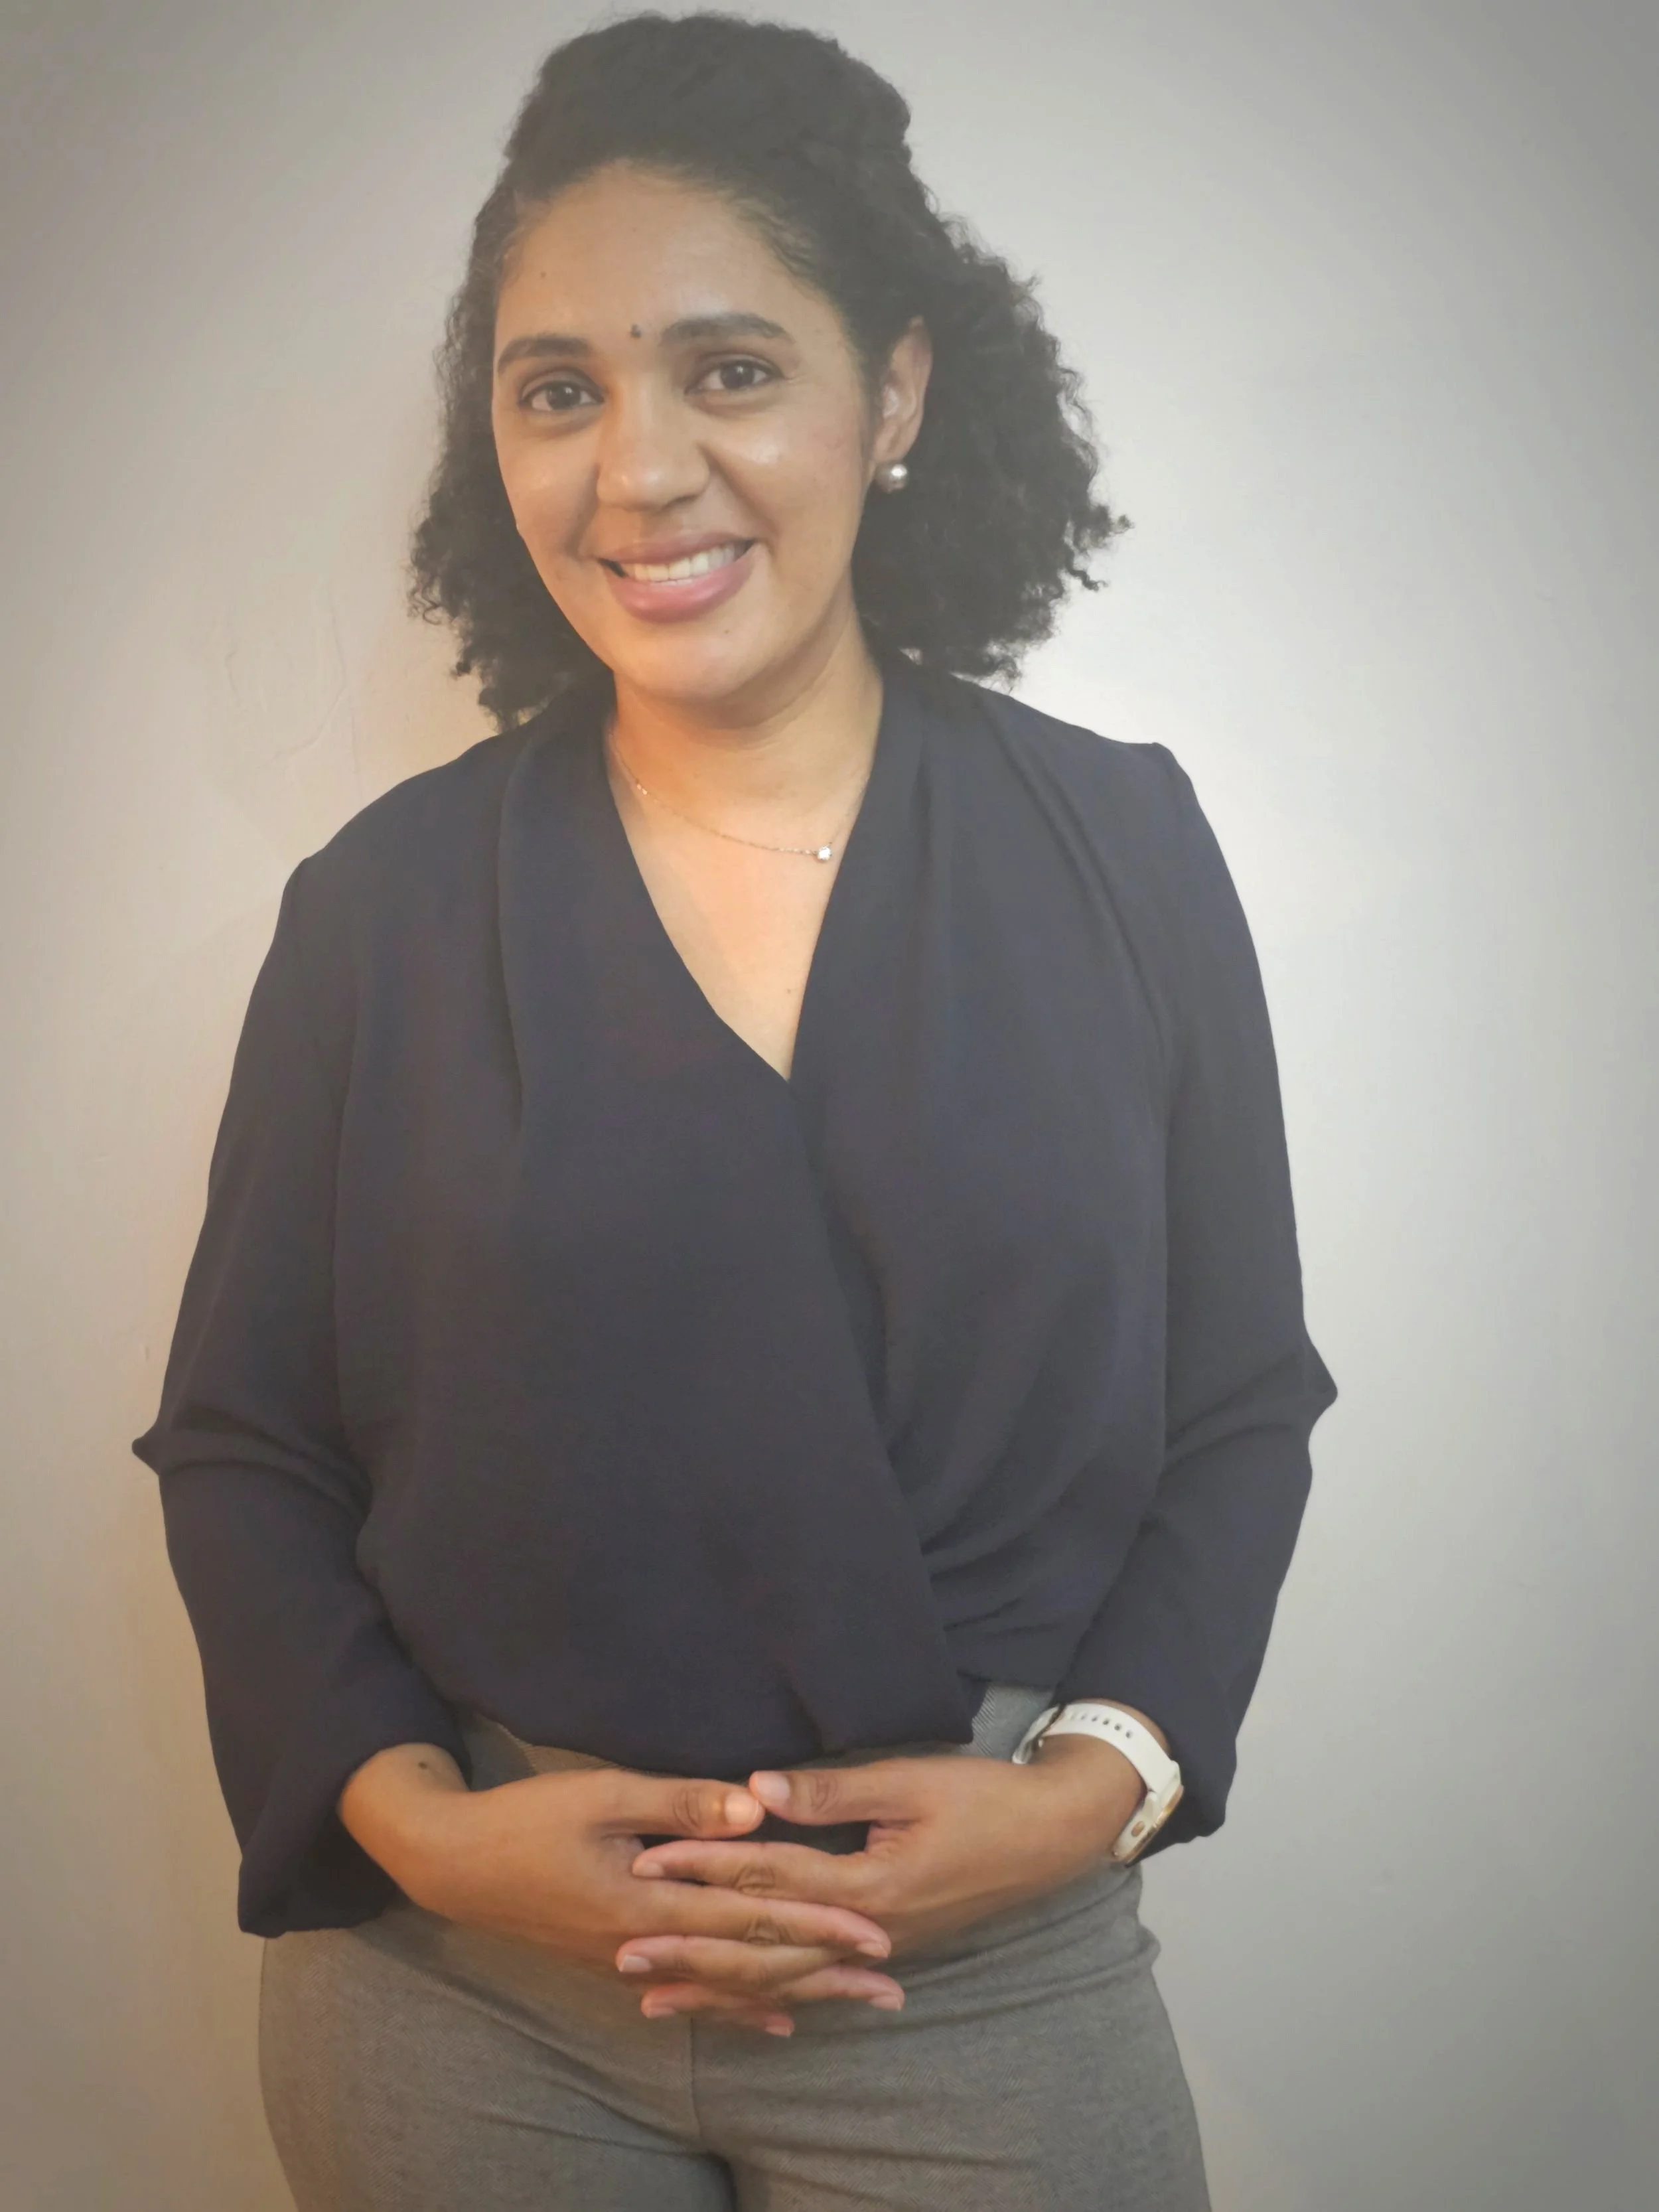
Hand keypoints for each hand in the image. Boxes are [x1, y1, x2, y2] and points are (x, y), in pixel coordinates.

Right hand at [337, 1743, 902, 2036]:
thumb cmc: (526, 1819)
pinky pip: (694, 1995)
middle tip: (888, 1984)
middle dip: (823, 1974)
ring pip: (728, 1989)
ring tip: (851, 2004)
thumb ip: (677, 1804)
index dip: (816, 1927)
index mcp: (649, 1905)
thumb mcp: (601, 1794)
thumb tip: (752, 1811)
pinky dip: (737, 2008)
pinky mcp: (619, 1962)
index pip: (751, 1921)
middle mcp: (648, 1948)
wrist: (454, 1864)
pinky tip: (774, 2021)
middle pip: (751, 1967)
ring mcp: (632, 1963)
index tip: (875, 1934)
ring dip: (794, 1994)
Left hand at [622, 1734, 1145, 2015]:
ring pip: (784, 1978)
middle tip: (622, 1954)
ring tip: (658, 1998)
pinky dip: (770, 1996)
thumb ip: (832, 1791)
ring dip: (719, 1987)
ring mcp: (879, 1947)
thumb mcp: (911, 1781)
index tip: (643, 1861)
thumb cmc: (985, 1798)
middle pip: (762, 1947)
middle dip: (690, 1951)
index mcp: (867, 1886)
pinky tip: (740, 2011)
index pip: (765, 1878)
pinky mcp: (889, 1946)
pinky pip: (815, 1982)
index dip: (701, 1868)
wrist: (1056, 1836)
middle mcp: (866, 1931)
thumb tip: (756, 1789)